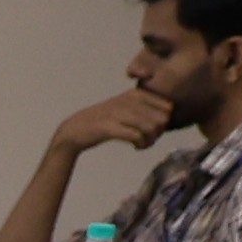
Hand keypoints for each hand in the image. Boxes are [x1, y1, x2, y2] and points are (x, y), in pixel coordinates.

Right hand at [50, 87, 174, 161]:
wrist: (73, 130)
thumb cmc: (102, 122)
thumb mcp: (125, 108)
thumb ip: (144, 108)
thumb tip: (167, 118)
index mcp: (135, 94)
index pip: (167, 107)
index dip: (165, 121)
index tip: (154, 130)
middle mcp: (128, 100)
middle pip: (162, 119)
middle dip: (159, 132)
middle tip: (148, 140)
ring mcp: (118, 113)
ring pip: (152, 128)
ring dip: (151, 140)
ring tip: (142, 145)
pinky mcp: (110, 127)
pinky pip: (137, 137)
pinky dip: (141, 144)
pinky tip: (135, 147)